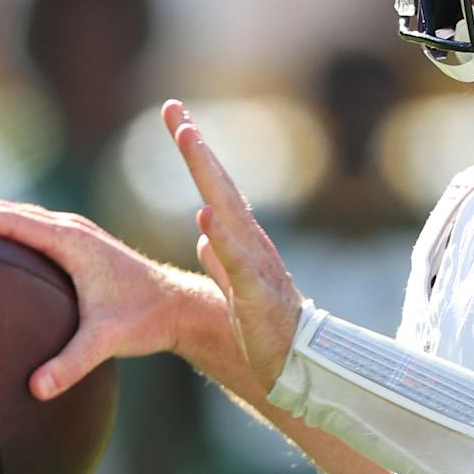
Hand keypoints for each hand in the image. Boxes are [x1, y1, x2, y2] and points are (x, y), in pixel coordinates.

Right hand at [0, 200, 184, 399]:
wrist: (181, 306)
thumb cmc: (146, 319)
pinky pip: (32, 229)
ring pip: (18, 216)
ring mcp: (77, 234)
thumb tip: (35, 390)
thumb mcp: (107, 342)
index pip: (7, 219)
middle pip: (6, 211)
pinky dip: (2, 231)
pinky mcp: (81, 245)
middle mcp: (72, 229)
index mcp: (71, 241)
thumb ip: (72, 364)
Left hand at [163, 99, 304, 392]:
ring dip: (208, 173)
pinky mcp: (257, 291)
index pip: (214, 186)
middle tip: (175, 112)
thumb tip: (205, 235)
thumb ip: (221, 257)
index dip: (195, 151)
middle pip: (221, 185)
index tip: (175, 116)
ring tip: (188, 140)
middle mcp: (251, 240)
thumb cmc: (267, 325)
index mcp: (242, 239)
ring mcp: (256, 263)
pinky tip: (205, 215)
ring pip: (229, 210)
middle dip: (197, 147)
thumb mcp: (236, 286)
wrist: (298, 361)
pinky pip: (237, 260)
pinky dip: (222, 237)